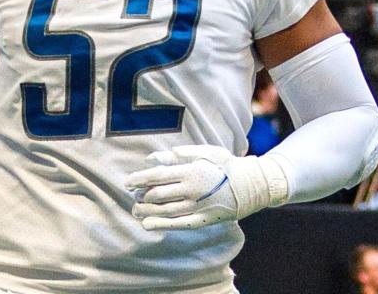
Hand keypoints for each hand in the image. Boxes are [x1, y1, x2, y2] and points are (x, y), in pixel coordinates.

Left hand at [125, 145, 276, 230]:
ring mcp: (196, 207)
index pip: (157, 176)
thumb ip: (179, 154)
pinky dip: (160, 224)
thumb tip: (153, 157)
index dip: (139, 179)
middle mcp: (191, 190)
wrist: (251, 186)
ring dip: (145, 211)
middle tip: (132, 195)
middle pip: (157, 194)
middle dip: (140, 195)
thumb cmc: (226, 165)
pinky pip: (176, 224)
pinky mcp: (201, 220)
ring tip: (135, 209)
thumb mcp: (205, 152)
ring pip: (164, 211)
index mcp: (190, 171)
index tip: (126, 182)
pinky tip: (147, 224)